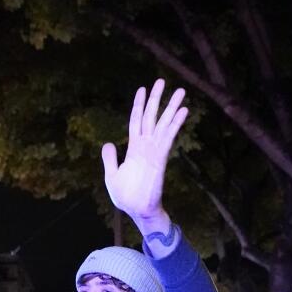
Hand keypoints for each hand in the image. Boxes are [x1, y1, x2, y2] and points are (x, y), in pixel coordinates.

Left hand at [101, 79, 188, 234]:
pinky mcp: (160, 158)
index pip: (136, 121)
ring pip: (163, 124)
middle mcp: (145, 146)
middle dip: (156, 99)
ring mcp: (153, 151)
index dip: (139, 105)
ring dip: (171, 107)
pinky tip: (183, 111)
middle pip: (151, 117)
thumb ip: (110, 159)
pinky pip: (168, 137)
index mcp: (133, 149)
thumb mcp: (112, 175)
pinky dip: (175, 124)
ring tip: (180, 91)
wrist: (137, 211)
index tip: (142, 88)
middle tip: (162, 80)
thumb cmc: (126, 197)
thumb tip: (109, 143)